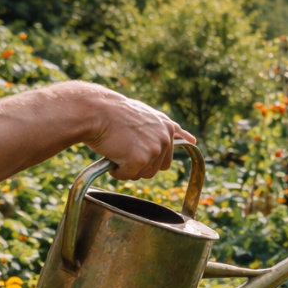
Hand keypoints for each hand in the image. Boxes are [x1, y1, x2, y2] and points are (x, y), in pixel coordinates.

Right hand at [80, 84, 195, 180]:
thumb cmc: (115, 112)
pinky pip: (128, 176)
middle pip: (155, 168)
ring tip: (117, 148)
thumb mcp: (147, 114)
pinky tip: (110, 154)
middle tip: (123, 147)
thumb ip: (166, 129)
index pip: (166, 155)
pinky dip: (117, 171)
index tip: (138, 150)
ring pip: (143, 174)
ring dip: (128, 168)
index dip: (149, 156)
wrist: (96, 111)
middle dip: (139, 164)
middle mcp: (165, 139)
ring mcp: (153, 150)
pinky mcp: (140, 160)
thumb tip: (191, 139)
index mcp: (168, 128)